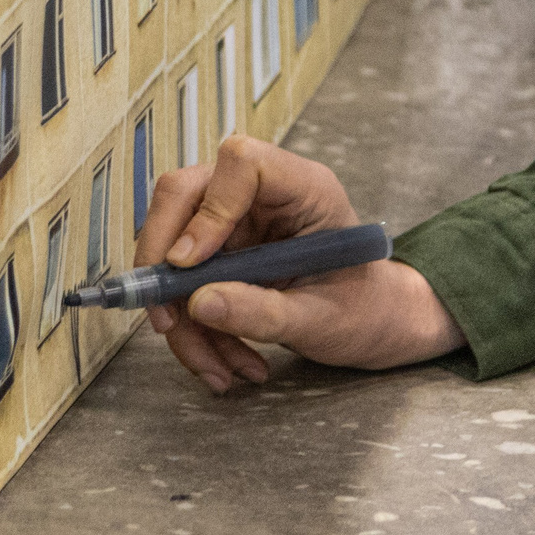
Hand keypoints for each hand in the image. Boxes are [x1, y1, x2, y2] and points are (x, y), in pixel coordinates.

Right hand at [134, 134, 467, 391]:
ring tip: (219, 371)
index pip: (241, 163)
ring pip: (173, 248)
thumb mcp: (322, 321)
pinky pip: (183, 282)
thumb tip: (198, 305)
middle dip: (163, 264)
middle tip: (166, 321)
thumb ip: (264, 311)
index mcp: (306, 188)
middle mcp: (264, 194)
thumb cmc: (364, 312)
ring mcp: (237, 220)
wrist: (372, 325)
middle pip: (184, 195)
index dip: (207, 210)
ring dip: (184, 318)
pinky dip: (195, 329)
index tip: (188, 265)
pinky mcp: (222, 250)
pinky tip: (225, 364)